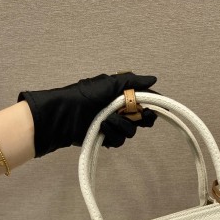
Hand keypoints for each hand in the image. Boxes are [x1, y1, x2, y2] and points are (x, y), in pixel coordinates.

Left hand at [17, 72, 157, 156]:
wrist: (65, 115)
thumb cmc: (85, 95)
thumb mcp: (109, 84)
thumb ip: (132, 82)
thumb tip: (154, 79)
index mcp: (122, 96)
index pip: (143, 102)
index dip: (151, 106)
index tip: (153, 109)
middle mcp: (120, 111)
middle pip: (141, 120)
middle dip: (139, 119)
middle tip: (136, 116)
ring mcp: (114, 126)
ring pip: (131, 132)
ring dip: (120, 125)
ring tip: (106, 120)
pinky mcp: (107, 138)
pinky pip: (119, 141)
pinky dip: (111, 134)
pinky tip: (102, 129)